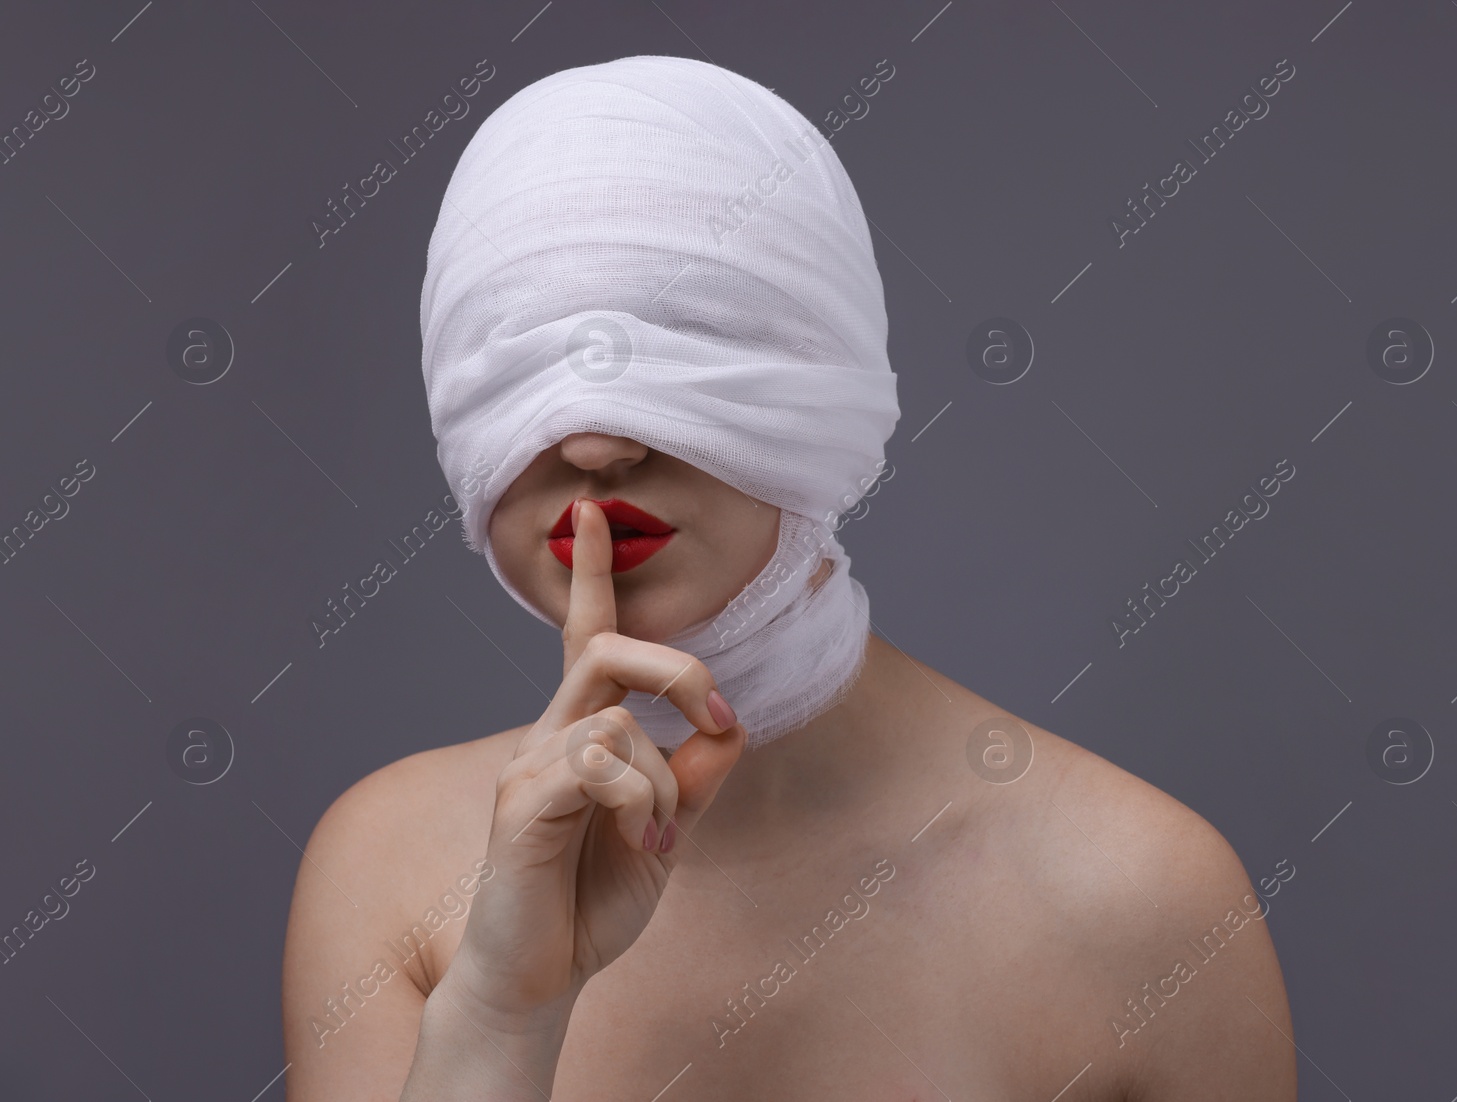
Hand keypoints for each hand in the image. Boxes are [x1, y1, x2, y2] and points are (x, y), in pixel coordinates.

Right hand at [443, 497, 745, 1023]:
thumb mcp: (666, 833)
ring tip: (660, 840)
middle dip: (678, 669)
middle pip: (606, 646)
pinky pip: (597, 763)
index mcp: (581, 733)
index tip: (590, 512)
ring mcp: (528, 767)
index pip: (586, 635)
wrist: (536, 978)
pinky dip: (642, 801)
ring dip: (665, 782)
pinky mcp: (521, 806)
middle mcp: (547, 735)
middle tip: (717, 722)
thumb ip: (696, 778)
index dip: (591, 573)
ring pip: (617, 718)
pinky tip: (642, 845)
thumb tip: (733, 726)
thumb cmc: (591, 900)